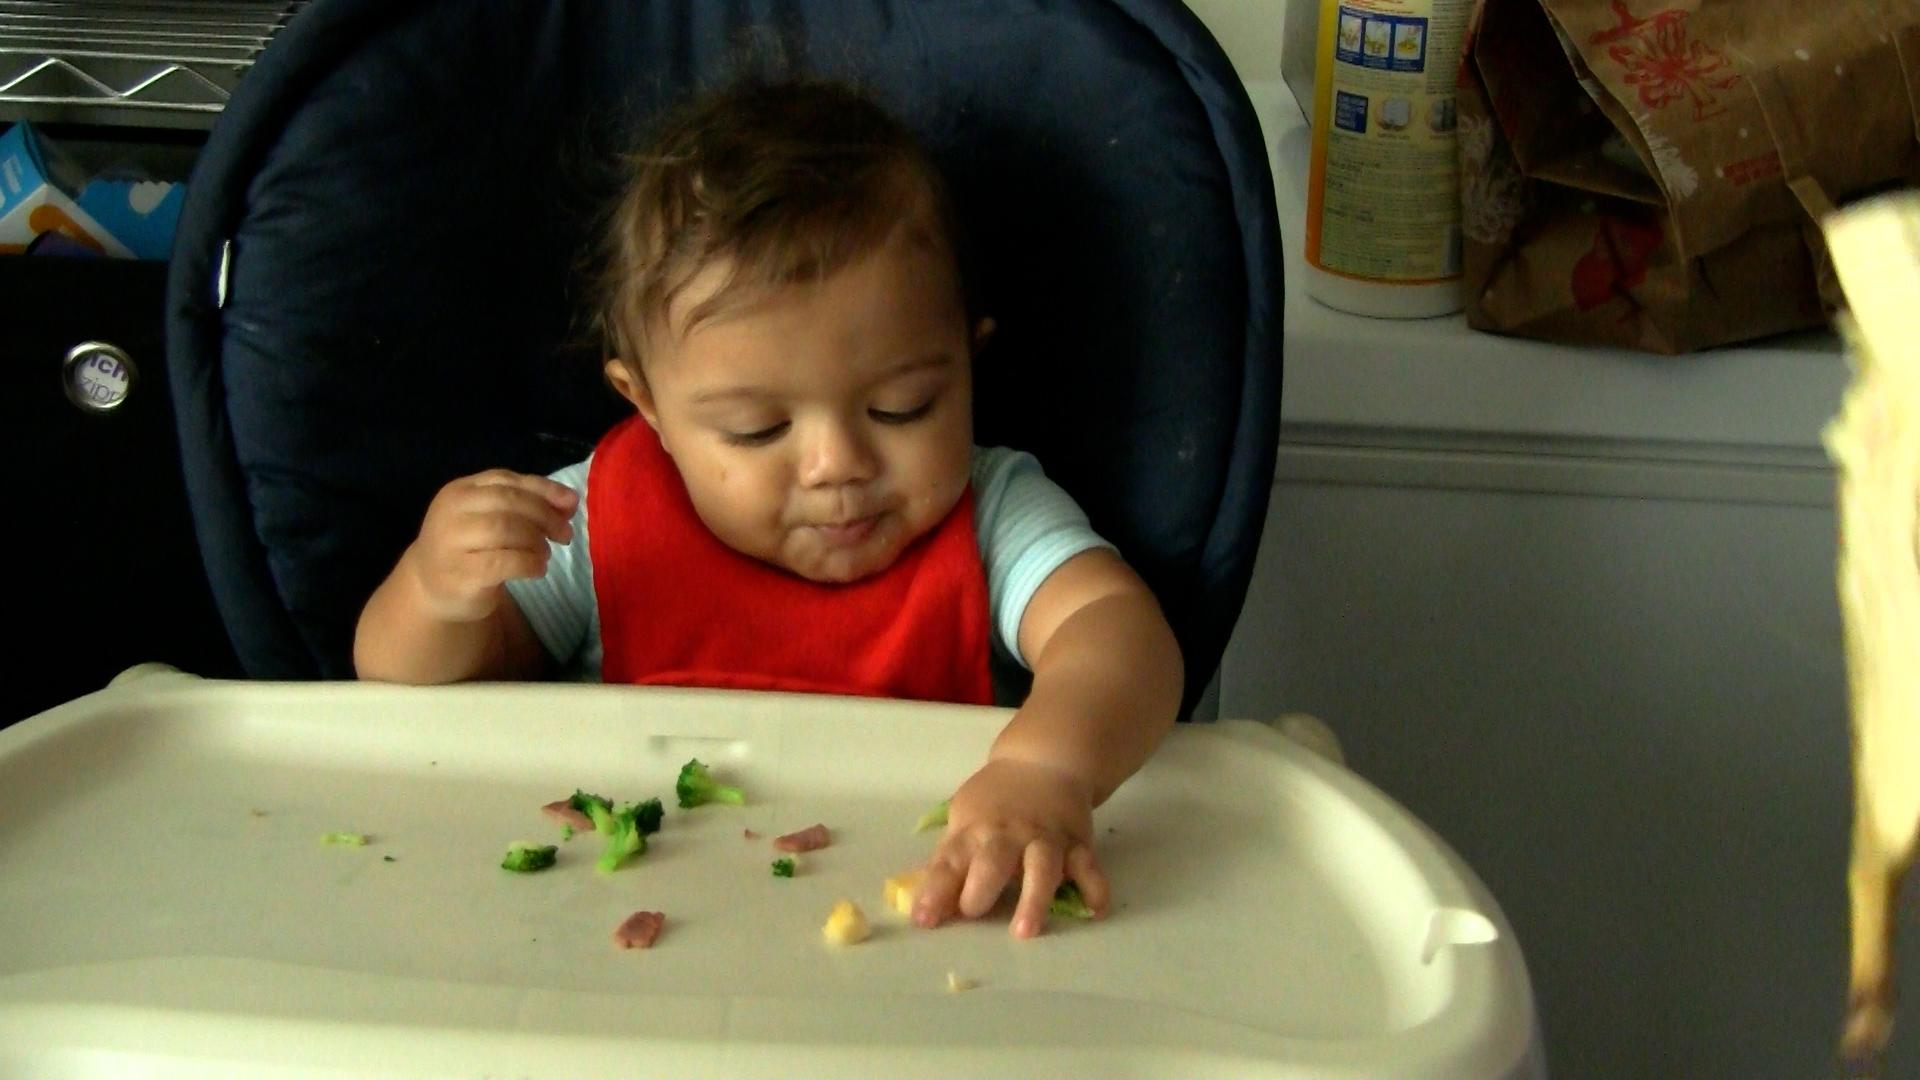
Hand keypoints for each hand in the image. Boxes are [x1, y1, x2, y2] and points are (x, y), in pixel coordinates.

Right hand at [401, 470, 576, 622]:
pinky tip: (537, 569)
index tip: (571, 503)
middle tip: (564, 534)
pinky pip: (505, 562)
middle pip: (509, 502)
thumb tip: (570, 500)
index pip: (507, 480)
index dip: (544, 489)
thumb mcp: (492, 517)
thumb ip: (527, 504)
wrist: (431, 588)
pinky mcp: (462, 572)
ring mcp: (452, 541)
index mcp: (461, 490)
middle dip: (545, 516)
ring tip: (546, 553)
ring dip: (536, 541)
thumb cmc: (469, 548)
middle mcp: (452, 511)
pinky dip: (530, 563)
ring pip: (506, 529)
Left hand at [912, 757, 1110, 937]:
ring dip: (1032, 899)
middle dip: (980, 890)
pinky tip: (1095, 910)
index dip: (935, 892)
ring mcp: (1046, 840)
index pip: (949, 862)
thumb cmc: (996, 800)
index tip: (923, 919)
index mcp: (975, 830)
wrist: (1043, 761)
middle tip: (973, 912)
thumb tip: (926, 905)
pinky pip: (1088, 867)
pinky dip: (1094, 888)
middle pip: (993, 863)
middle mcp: (1009, 836)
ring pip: (1041, 869)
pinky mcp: (1077, 843)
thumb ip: (949, 861)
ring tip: (1025, 931)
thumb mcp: (964, 817)